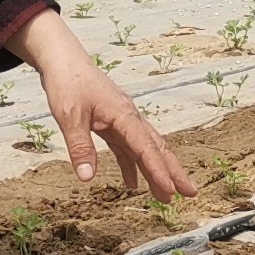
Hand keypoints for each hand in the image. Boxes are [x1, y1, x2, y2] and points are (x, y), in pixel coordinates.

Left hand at [17, 9, 195, 196]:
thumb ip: (80, 147)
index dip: (159, 171)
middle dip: (174, 172)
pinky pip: (127, 148)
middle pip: (157, 148)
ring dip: (157, 171)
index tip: (170, 191)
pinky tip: (133, 183)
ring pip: (146, 149)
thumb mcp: (69, 116)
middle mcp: (129, 118)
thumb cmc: (68, 83)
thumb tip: (87, 178)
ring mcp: (122, 121)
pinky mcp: (112, 123)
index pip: (146, 148)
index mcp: (124, 115)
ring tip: (167, 195)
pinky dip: (132, 166)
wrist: (63, 60)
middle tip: (190, 193)